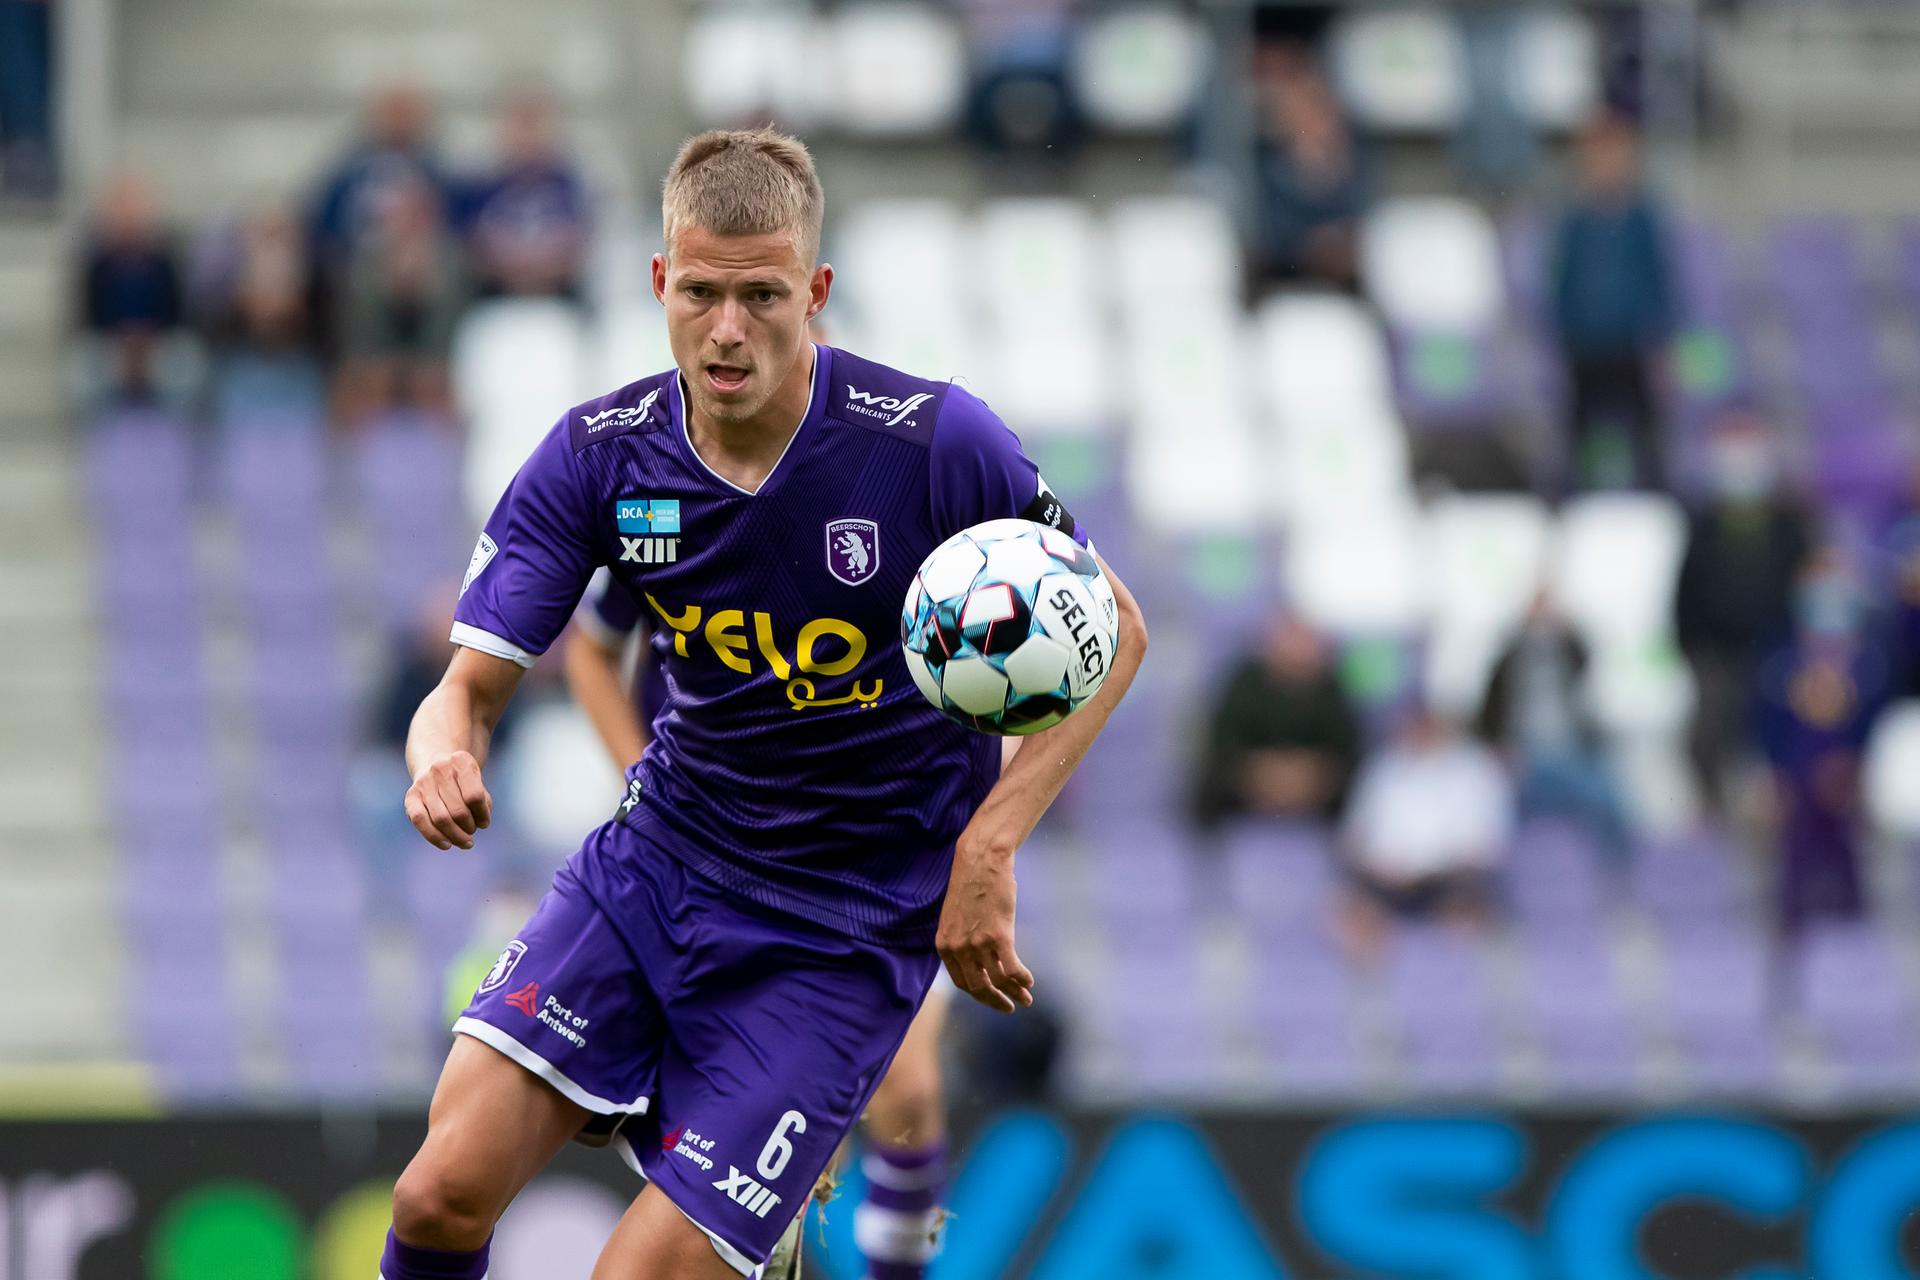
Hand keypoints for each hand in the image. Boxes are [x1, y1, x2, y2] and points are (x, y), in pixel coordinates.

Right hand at [404, 750, 491, 850]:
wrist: (435, 763)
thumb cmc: (463, 781)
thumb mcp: (478, 783)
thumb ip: (483, 802)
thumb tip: (481, 823)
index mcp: (461, 762)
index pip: (474, 796)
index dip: (482, 815)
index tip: (485, 824)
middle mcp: (440, 769)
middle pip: (458, 810)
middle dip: (468, 827)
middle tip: (472, 832)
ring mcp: (423, 782)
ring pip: (441, 818)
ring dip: (456, 836)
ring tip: (465, 842)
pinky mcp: (410, 796)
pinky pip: (420, 821)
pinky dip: (434, 837)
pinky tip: (447, 845)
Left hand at [936, 845, 1034, 1013]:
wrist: (982, 860)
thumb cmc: (973, 884)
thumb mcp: (957, 917)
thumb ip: (961, 940)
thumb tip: (979, 960)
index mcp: (944, 945)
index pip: (962, 983)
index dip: (980, 994)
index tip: (994, 998)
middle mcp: (958, 948)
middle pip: (978, 987)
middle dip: (996, 1001)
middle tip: (1010, 1007)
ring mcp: (978, 944)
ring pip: (997, 980)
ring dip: (1014, 992)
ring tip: (1026, 997)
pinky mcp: (999, 936)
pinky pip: (1012, 969)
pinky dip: (1022, 978)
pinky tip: (1029, 980)